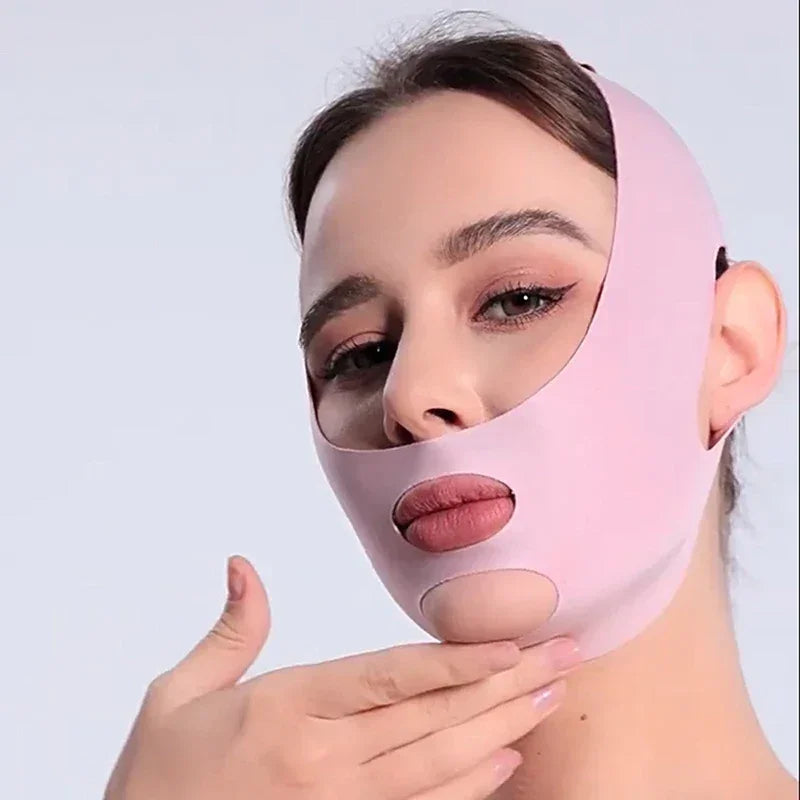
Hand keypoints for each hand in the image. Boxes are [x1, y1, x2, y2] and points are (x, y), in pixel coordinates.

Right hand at [104, 556, 575, 799]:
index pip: (389, 676)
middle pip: (432, 716)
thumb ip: (229, 630)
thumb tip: (242, 566)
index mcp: (285, 708)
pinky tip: (506, 763)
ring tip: (550, 697)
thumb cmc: (156, 780)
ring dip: (502, 729)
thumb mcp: (175, 695)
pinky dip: (470, 790)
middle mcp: (321, 759)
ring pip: (440, 766)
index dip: (457, 660)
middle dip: (506, 684)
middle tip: (564, 657)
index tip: (512, 640)